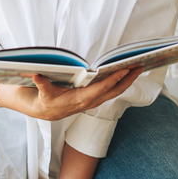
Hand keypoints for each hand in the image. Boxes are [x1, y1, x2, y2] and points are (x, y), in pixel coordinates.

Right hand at [0, 67, 141, 120]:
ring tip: (138, 68)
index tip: (124, 70)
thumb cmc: (43, 100)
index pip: (100, 89)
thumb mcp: (41, 92)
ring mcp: (93, 101)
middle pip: (113, 91)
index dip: (112, 80)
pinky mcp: (93, 99)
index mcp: (79, 100)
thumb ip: (41, 84)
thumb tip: (38, 75)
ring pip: (114, 92)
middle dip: (127, 80)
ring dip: (127, 81)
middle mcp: (89, 102)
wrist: (43, 111)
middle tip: (140, 67)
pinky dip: (120, 83)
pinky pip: (110, 91)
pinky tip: (126, 74)